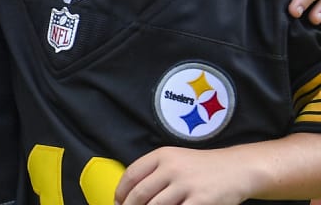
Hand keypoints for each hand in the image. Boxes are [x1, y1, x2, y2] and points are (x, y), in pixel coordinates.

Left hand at [116, 147, 248, 204]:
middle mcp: (172, 168)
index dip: (121, 192)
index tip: (118, 202)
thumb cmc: (203, 167)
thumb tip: (131, 192)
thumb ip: (154, 172)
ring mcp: (187, 184)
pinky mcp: (201, 200)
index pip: (131, 175)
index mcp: (162, 155)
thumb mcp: (175, 160)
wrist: (237, 169)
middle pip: (140, 194)